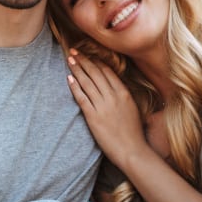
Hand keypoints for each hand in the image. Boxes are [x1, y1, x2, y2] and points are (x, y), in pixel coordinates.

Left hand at [66, 50, 146, 164]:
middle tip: (73, 51)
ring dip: (77, 69)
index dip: (96, 61)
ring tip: (69, 60)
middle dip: (83, 61)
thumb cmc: (133, 133)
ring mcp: (103, 106)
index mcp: (124, 93)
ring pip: (87, 83)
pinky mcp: (93, 117)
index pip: (107, 72)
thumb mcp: (132, 109)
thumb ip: (123, 96)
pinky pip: (82, 98)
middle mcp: (113, 97)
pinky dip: (74, 87)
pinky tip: (68, 78)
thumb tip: (115, 88)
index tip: (88, 54)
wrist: (132, 150)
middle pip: (95, 73)